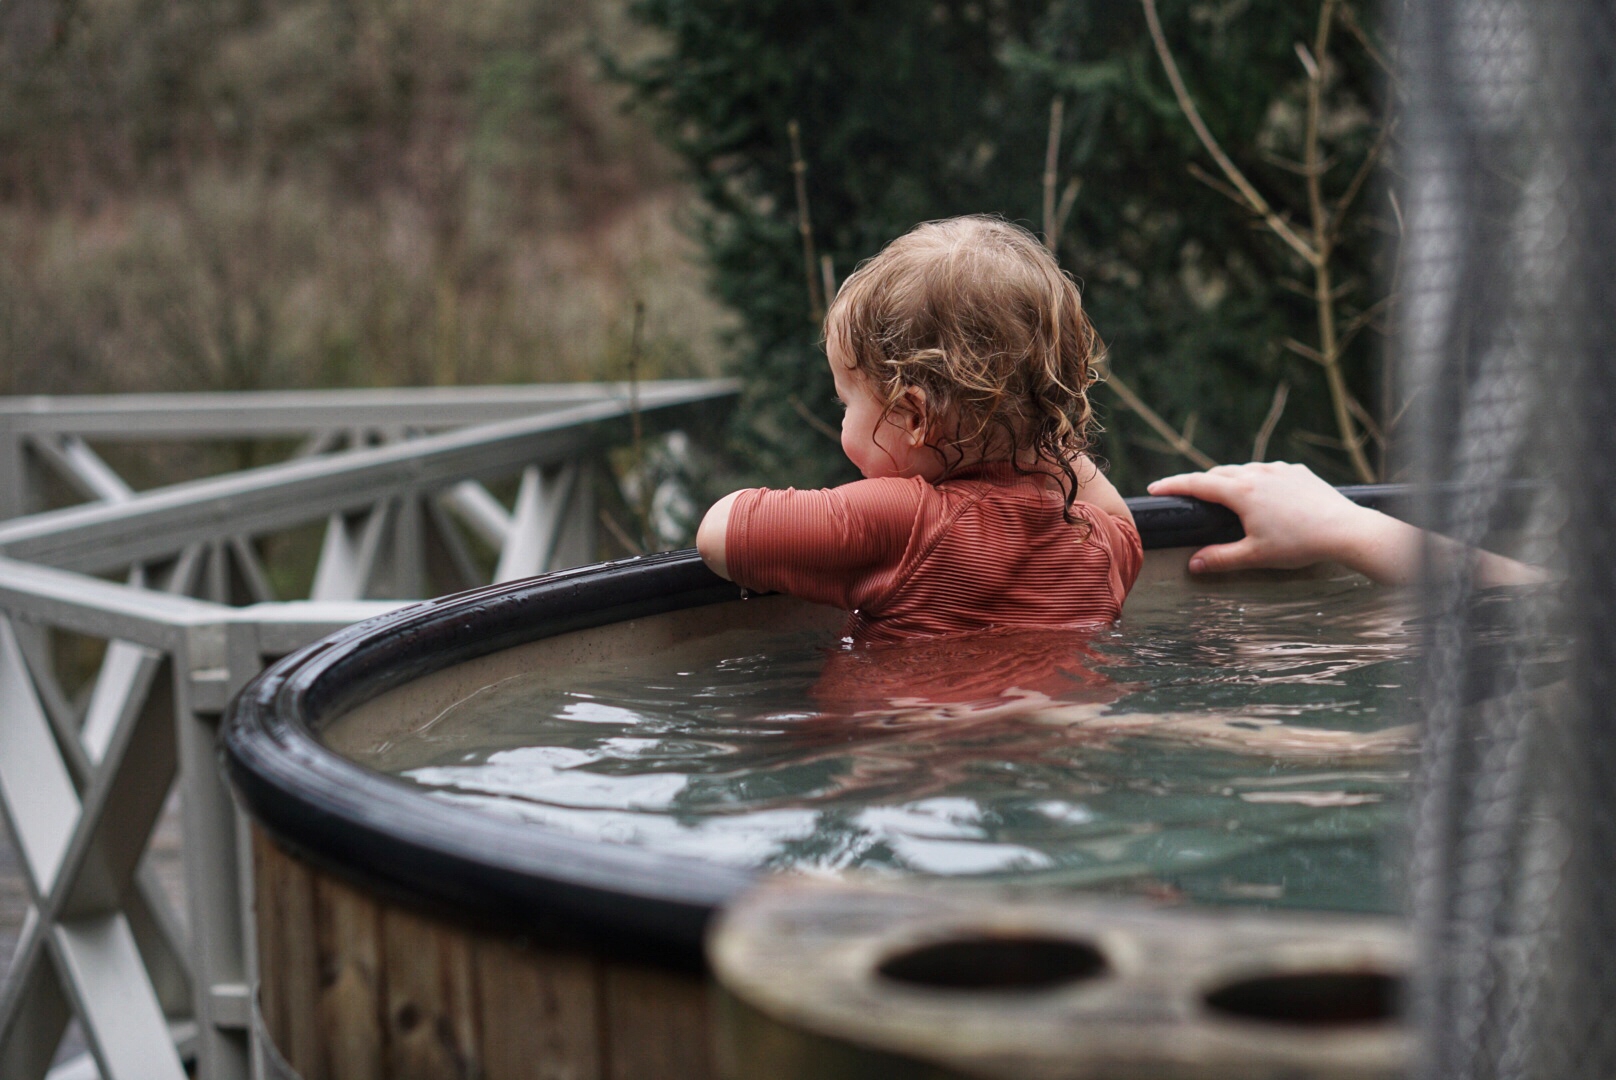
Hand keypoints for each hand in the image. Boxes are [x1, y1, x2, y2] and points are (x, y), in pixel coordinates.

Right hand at [1147, 461, 1412, 580]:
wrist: (1345, 530)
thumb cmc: (1299, 544)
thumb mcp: (1255, 555)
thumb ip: (1220, 558)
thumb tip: (1193, 564)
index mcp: (1241, 492)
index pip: (1197, 484)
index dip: (1173, 485)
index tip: (1154, 488)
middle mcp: (1257, 474)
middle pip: (1218, 473)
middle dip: (1199, 481)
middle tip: (1186, 493)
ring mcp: (1280, 470)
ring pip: (1245, 469)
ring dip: (1229, 479)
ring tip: (1224, 493)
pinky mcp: (1299, 472)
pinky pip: (1269, 471)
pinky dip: (1257, 478)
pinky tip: (1262, 491)